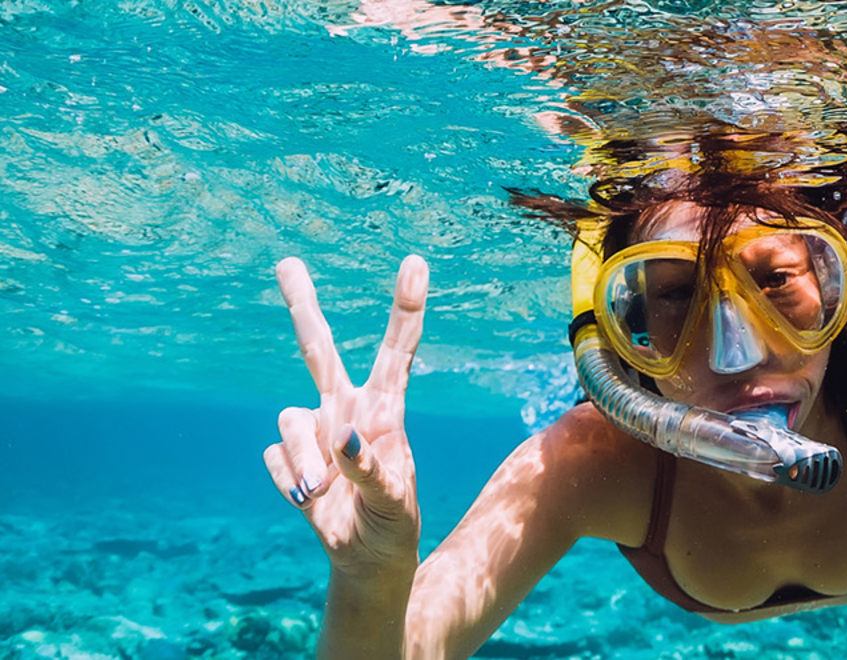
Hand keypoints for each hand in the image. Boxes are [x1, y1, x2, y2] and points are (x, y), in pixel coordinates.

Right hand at [263, 255, 428, 576]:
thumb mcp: (392, 502)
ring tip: (324, 492)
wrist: (366, 555)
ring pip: (289, 421)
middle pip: (319, 350)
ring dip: (306, 463)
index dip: (405, 308)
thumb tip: (342, 436)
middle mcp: (346, 408)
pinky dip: (292, 483)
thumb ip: (371, 470)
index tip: (415, 263)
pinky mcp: (289, 456)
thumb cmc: (392, 521)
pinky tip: (311, 497)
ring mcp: (314, 430)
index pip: (397, 351)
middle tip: (286, 263)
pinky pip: (275, 458)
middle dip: (301, 306)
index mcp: (385, 409)